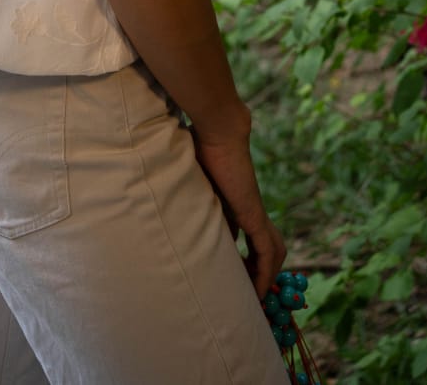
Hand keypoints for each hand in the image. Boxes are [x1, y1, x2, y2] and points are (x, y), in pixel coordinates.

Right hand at [191, 130, 285, 298]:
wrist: (219, 129)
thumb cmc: (201, 141)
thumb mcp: (188, 171)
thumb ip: (181, 181)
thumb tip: (152, 178)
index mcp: (233, 200)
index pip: (243, 234)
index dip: (240, 255)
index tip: (230, 273)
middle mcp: (248, 208)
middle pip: (265, 244)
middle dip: (258, 269)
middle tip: (246, 291)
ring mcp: (254, 211)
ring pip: (273, 250)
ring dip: (265, 274)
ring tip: (252, 296)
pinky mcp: (254, 214)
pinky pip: (267, 251)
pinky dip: (264, 273)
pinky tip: (257, 291)